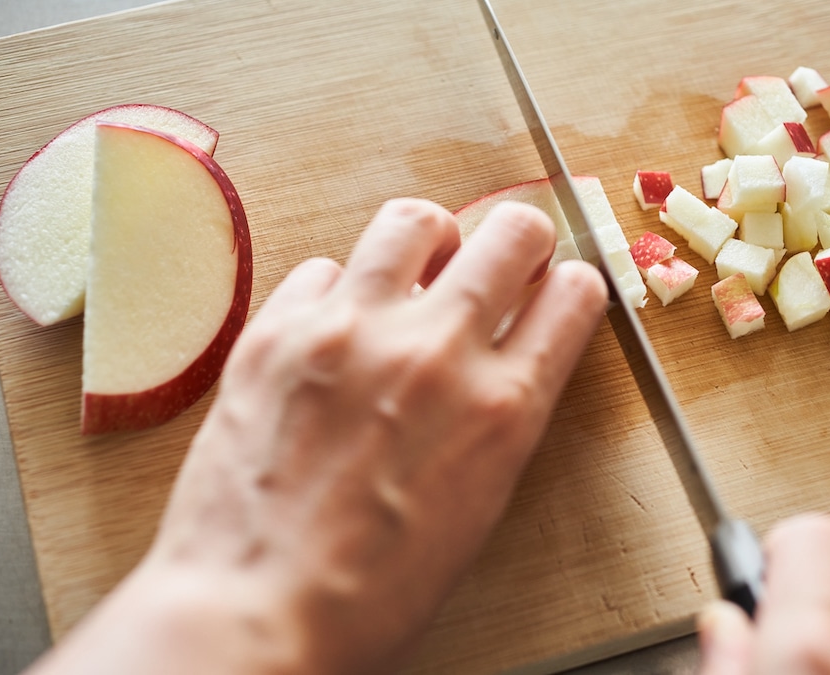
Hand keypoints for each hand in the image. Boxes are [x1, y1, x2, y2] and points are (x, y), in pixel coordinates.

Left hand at [29, 199, 605, 674]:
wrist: (257, 608)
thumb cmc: (372, 586)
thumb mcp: (478, 503)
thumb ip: (501, 415)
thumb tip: (504, 353)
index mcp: (501, 407)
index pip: (572, 295)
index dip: (571, 285)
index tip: (557, 289)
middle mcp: (435, 351)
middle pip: (512, 232)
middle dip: (520, 239)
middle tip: (504, 256)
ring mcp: (351, 331)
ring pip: (414, 221)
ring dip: (430, 241)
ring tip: (418, 270)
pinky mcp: (277, 330)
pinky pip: (325, 268)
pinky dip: (340, 289)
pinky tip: (337, 327)